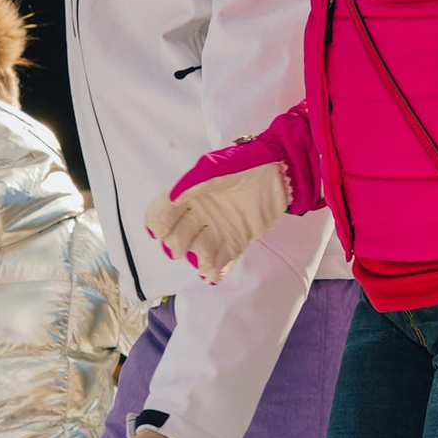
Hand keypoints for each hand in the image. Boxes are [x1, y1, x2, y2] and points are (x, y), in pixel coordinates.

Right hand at [144, 166, 288, 280]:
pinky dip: (213, 272)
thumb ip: (193, 183)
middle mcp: (198, 215)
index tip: (161, 231)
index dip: (158, 224)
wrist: (279, 173)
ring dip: (199, 259)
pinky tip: (213, 273)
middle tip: (183, 247)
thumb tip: (171, 199)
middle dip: (177, 245)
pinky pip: (219, 264)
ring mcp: (216, 231)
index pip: (161, 214)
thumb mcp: (215, 168)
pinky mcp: (235, 243)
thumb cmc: (245, 164)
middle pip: (175, 238)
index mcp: (187, 195)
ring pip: (196, 253)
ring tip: (207, 260)